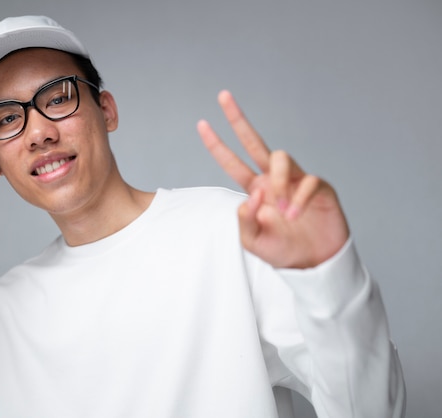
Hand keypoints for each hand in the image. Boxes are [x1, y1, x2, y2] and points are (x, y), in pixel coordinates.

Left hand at [197, 91, 348, 268]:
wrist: (314, 262)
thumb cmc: (282, 248)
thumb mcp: (253, 241)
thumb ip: (244, 221)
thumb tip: (249, 196)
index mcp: (255, 188)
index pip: (232, 162)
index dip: (217, 145)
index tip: (201, 124)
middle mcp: (273, 178)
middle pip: (254, 142)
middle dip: (238, 119)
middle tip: (222, 95)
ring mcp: (296, 180)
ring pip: (281, 157)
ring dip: (278, 182)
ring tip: (283, 212)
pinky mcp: (319, 187)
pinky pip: (308, 181)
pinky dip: (299, 198)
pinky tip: (296, 215)